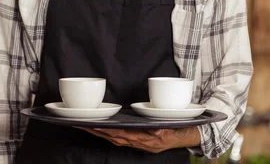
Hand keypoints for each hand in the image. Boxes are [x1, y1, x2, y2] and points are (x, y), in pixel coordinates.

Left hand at [77, 127, 199, 152]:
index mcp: (147, 140)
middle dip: (98, 132)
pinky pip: (121, 140)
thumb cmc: (179, 129)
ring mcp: (140, 144)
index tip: (97, 125)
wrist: (188, 136)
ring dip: (101, 134)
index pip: (123, 135)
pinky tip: (102, 131)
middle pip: (115, 138)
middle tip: (82, 125)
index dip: (109, 131)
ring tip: (87, 127)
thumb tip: (155, 130)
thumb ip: (163, 130)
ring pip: (116, 140)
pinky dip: (110, 136)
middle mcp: (141, 143)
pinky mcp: (140, 142)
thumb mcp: (173, 128)